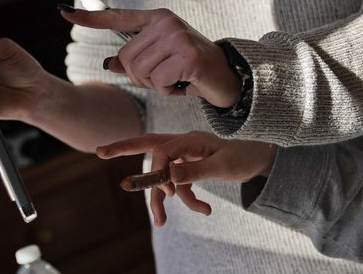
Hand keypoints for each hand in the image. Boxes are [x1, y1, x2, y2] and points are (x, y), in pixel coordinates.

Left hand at [60, 8, 241, 106]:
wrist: (226, 77)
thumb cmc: (190, 70)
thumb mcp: (160, 62)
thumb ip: (135, 61)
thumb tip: (109, 63)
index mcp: (157, 18)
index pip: (117, 17)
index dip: (90, 17)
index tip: (62, 11)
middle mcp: (166, 22)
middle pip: (127, 59)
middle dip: (142, 78)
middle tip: (166, 77)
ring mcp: (177, 36)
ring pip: (140, 72)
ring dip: (156, 86)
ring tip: (176, 79)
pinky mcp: (187, 55)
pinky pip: (158, 82)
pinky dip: (168, 91)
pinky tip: (184, 85)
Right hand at [96, 131, 276, 226]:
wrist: (262, 159)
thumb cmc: (245, 157)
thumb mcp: (223, 167)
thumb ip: (196, 171)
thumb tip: (170, 175)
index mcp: (191, 139)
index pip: (162, 149)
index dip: (151, 165)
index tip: (155, 184)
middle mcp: (185, 144)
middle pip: (151, 149)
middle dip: (126, 152)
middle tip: (100, 151)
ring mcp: (187, 156)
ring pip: (164, 175)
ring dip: (163, 199)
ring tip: (160, 223)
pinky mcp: (192, 167)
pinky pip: (180, 184)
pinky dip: (187, 199)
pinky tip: (204, 209)